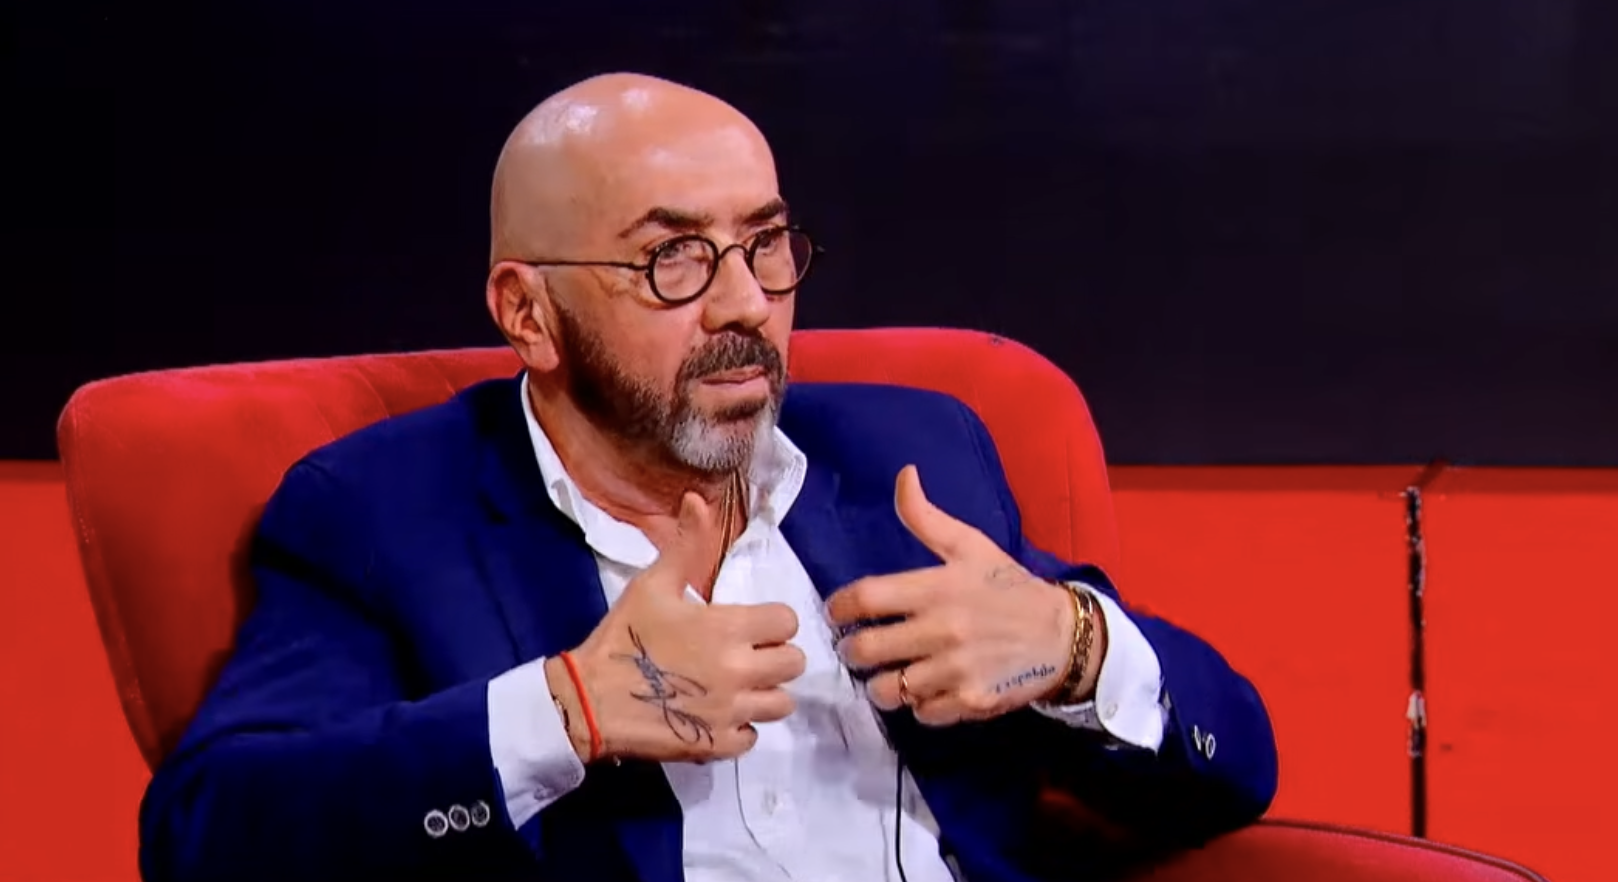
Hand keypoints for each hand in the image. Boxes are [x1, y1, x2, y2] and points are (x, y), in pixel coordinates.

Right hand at [554, 493, 807, 763]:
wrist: (589, 700)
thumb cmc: (624, 637)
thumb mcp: (653, 584)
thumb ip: (685, 545)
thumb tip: (698, 500)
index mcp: (729, 628)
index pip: (787, 622)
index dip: (773, 621)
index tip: (751, 626)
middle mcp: (741, 670)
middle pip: (794, 664)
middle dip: (776, 657)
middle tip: (748, 656)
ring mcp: (732, 711)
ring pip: (781, 704)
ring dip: (765, 694)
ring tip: (739, 687)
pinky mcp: (719, 744)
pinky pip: (753, 738)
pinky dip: (741, 728)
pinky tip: (719, 714)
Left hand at [826, 465, 1093, 725]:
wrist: (1063, 635)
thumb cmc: (1008, 586)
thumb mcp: (970, 545)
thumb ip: (927, 517)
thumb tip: (904, 474)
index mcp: (936, 587)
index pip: (864, 598)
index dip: (839, 607)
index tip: (838, 612)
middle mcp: (941, 630)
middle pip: (864, 651)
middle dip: (851, 651)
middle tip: (858, 648)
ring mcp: (955, 670)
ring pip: (887, 690)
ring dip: (881, 684)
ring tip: (889, 674)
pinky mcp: (970, 701)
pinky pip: (921, 713)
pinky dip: (918, 705)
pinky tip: (926, 689)